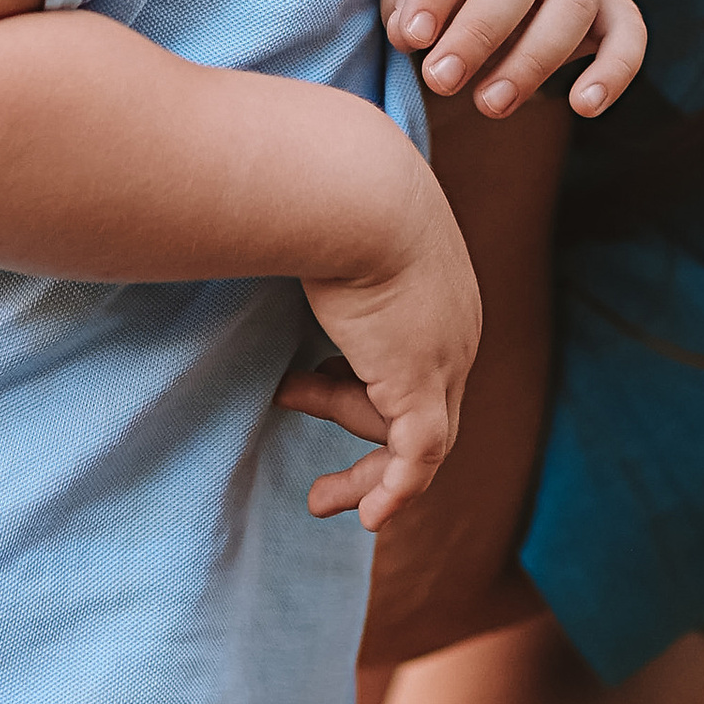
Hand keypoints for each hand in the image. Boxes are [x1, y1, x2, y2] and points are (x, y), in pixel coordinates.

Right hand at [281, 163, 481, 532]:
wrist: (350, 184)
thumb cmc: (320, 186)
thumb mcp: (321, 217)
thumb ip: (303, 238)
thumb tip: (246, 221)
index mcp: (438, 283)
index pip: (412, 353)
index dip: (356, 381)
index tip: (305, 384)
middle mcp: (457, 325)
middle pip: (423, 404)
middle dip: (365, 436)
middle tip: (323, 483)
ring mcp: (446, 358)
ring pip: (416, 435)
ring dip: (362, 466)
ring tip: (309, 472)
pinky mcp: (422, 385)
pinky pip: (420, 457)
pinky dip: (397, 491)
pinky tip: (367, 519)